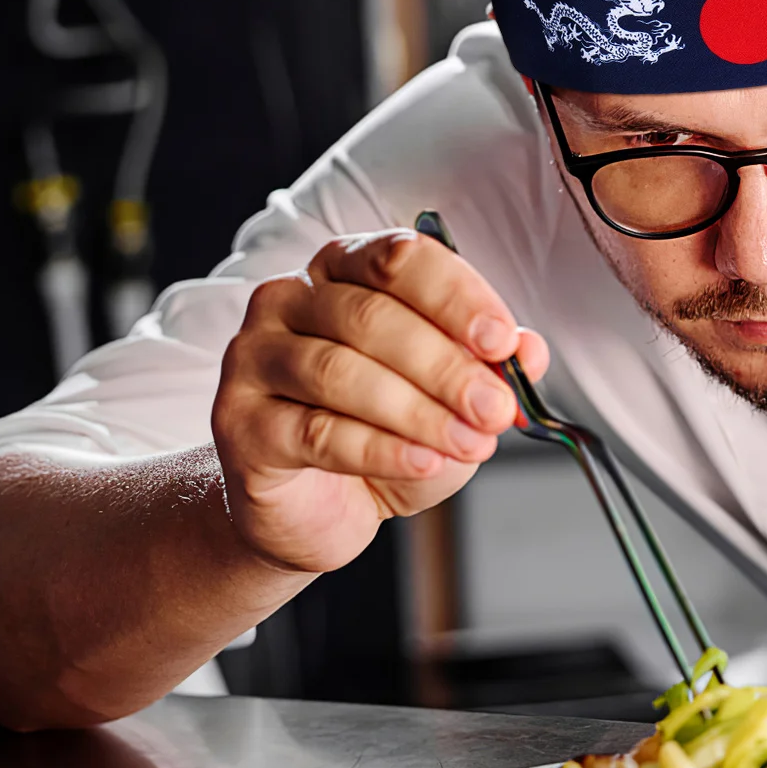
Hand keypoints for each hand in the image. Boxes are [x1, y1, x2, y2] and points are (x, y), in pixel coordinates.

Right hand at [212, 230, 548, 574]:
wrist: (314, 508)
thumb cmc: (382, 434)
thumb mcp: (451, 398)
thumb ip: (488, 368)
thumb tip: (528, 351)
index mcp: (344, 270)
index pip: (398, 259)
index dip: (456, 297)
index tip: (501, 340)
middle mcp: (289, 299)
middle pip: (371, 317)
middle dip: (447, 367)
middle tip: (495, 409)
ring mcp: (253, 357)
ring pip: (342, 373)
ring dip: (419, 412)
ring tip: (469, 442)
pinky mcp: (237, 422)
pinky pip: (316, 431)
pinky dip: (380, 449)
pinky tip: (423, 461)